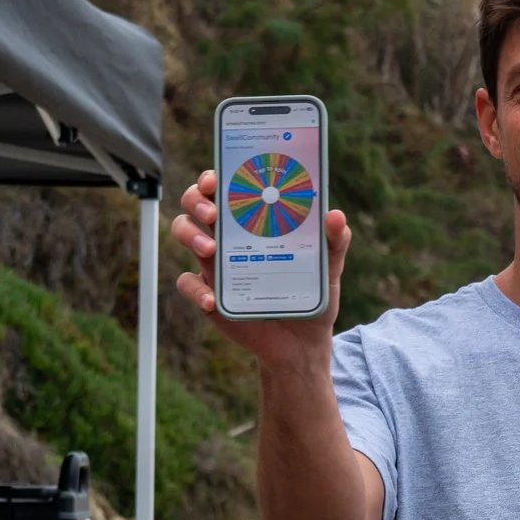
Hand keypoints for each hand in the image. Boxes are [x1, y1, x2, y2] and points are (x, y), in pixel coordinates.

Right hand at [171, 169, 351, 369]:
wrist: (303, 342)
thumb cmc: (312, 295)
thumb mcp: (328, 267)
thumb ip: (334, 241)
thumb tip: (335, 215)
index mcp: (252, 221)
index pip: (226, 188)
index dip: (214, 177)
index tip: (217, 178)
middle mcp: (228, 237)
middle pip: (195, 204)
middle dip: (196, 200)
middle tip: (212, 214)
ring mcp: (215, 265)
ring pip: (184, 233)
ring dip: (189, 235)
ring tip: (208, 250)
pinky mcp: (210, 295)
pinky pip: (188, 284)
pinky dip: (195, 289)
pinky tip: (211, 299)